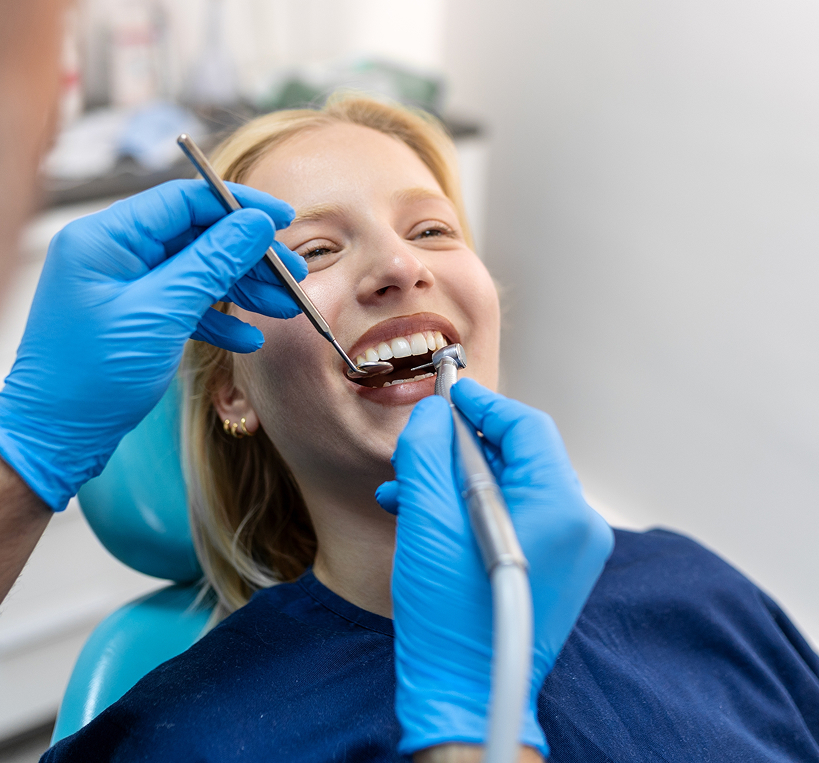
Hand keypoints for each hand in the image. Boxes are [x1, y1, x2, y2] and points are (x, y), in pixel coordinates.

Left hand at [0, 179, 305, 510]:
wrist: (57, 436)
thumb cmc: (93, 375)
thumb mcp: (162, 313)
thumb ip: (212, 262)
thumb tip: (255, 225)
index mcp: (107, 238)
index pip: (184, 200)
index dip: (239, 206)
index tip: (282, 220)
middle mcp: (113, 253)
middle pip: (197, 236)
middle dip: (248, 256)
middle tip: (293, 274)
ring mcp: (123, 285)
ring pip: (197, 271)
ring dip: (242, 288)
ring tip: (285, 307)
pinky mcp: (134, 315)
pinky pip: (185, 303)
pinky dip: (218, 317)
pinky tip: (247, 338)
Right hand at [382, 379, 613, 756]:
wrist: (462, 697)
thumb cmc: (450, 619)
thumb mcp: (427, 520)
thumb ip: (426, 453)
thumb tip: (433, 416)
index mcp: (560, 508)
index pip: (527, 428)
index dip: (484, 405)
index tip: (450, 393)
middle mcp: (576, 527)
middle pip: (518, 457)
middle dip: (461, 447)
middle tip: (421, 443)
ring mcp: (567, 551)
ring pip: (509, 487)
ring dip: (456, 479)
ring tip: (407, 485)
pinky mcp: (550, 569)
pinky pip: (511, 517)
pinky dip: (470, 508)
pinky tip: (422, 512)